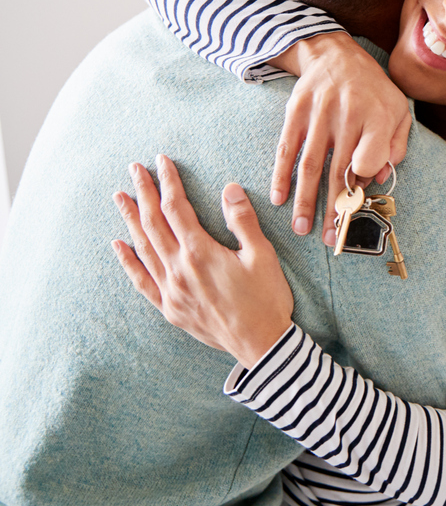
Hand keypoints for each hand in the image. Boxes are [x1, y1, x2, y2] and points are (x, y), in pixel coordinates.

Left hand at [111, 154, 293, 367]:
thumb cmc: (266, 299)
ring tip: (120, 198)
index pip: (176, 208)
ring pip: (143, 248)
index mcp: (200, 252)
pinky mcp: (170, 308)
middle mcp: (178, 269)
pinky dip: (128, 262)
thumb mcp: (262, 255)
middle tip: (134, 170)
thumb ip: (242, 221)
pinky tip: (119, 246)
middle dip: (143, 193)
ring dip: (130, 220)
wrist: (261, 344)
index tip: (162, 162)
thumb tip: (229, 189)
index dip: (169, 182)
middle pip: (153, 223)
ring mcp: (171, 290)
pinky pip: (142, 280)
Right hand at [268, 32, 410, 244]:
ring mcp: (319, 114)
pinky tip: (279, 199)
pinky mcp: (296, 113)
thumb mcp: (397, 110)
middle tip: (331, 239)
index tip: (359, 197)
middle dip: (334, 208)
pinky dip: (281, 175)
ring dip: (305, 200)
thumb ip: (396, 145)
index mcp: (378, 116)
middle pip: (339, 169)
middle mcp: (348, 115)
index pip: (372, 155)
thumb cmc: (373, 90)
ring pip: (310, 165)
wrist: (335, 54)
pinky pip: (287, 149)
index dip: (365, 177)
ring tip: (302, 229)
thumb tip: (379, 178)